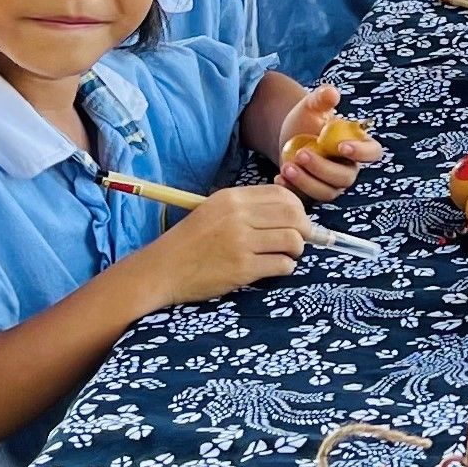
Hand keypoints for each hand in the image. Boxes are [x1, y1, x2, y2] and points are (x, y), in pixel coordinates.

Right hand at [152, 184, 311, 304]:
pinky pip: (282, 264)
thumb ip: (247, 207)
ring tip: (286, 255)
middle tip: (301, 240)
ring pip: (293, 240)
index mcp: (232, 198)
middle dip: (305, 229)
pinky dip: (286, 267)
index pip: (283, 195)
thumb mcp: (214, 211)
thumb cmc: (190, 242)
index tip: (297, 221)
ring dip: (296, 250)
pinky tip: (276, 268)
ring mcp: (241, 242)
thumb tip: (291, 210)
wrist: (162, 270)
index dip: (298, 209)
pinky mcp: (242, 268)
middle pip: (294, 215)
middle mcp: (238, 216)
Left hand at [275, 82, 381, 201]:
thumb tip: (331, 92)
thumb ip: (322, 98)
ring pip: (327, 192)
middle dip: (323, 168)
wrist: (288, 136)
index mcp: (357, 145)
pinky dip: (293, 190)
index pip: (372, 152)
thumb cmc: (307, 119)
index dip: (361, 152)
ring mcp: (332, 184)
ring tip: (286, 167)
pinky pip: (308, 199)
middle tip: (301, 154)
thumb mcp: (312, 106)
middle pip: (345, 177)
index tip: (341, 146)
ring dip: (306, 182)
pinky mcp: (314, 194)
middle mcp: (349, 168)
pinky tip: (278, 179)